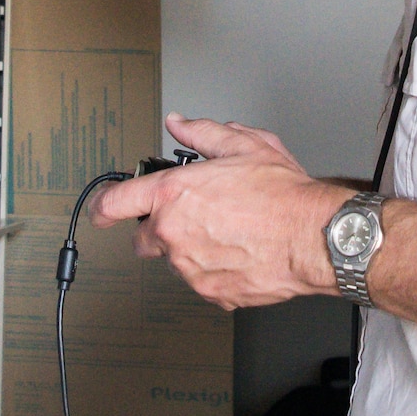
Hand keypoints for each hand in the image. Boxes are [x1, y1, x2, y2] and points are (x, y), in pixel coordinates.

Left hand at [88, 114, 346, 308]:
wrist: (315, 237)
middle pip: (144, 238)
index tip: (101, 210)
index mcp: (173, 194)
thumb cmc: (284, 195)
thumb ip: (202, 133)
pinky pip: (202, 281)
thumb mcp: (243, 146)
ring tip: (229, 233)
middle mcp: (174, 233)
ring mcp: (189, 266)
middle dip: (161, 229)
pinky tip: (240, 253)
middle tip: (195, 217)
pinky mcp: (210, 291)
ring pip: (176, 261)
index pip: (116, 202)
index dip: (103, 206)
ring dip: (191, 250)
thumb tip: (181, 124)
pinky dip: (215, 270)